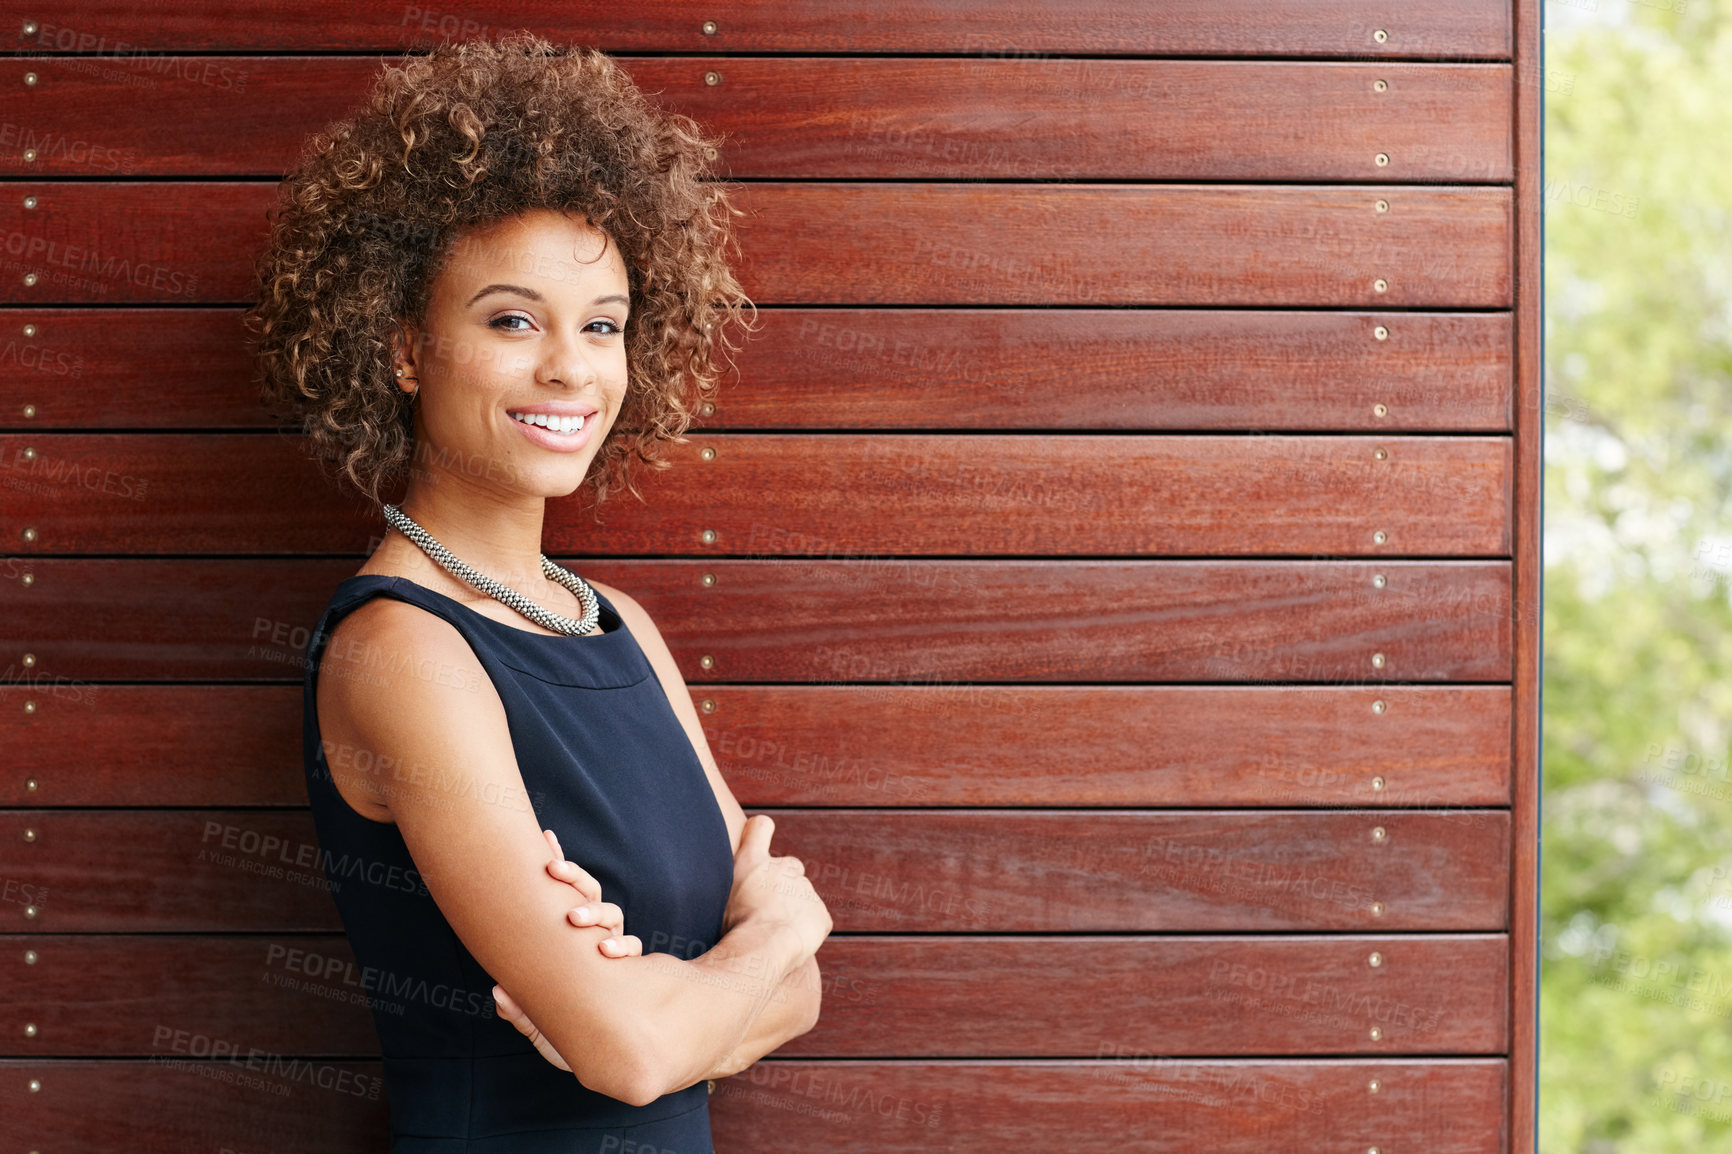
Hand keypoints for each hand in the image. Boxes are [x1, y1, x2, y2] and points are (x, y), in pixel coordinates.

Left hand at [492, 828, 642, 1071]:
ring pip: (612, 915)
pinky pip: (632, 949)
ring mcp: (616, 953)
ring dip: (593, 912)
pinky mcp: (636, 973)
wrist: (611, 1065)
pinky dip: (621, 947)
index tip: (545, 838)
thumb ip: (522, 1013)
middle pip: (591, 894)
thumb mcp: (541, 1028)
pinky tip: (606, 952)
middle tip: (552, 870)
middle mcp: (595, 941)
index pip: (566, 896)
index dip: (559, 867)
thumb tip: (498, 992)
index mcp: (571, 944)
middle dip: (574, 878)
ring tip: (572, 918)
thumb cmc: (573, 1041)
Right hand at [721, 814, 832, 961]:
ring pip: (801, 898)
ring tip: (772, 935)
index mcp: (753, 860)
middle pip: (789, 868)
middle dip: (782, 885)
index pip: (760, 826)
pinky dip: (806, 931)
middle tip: (765, 910)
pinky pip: (815, 922)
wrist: (761, 949)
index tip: (758, 838)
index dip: (760, 833)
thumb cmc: (730, 929)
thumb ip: (715, 880)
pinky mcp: (821, 916)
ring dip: (792, 911)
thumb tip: (694, 875)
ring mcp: (805, 891)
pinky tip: (789, 945)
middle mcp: (783, 868)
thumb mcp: (709, 898)